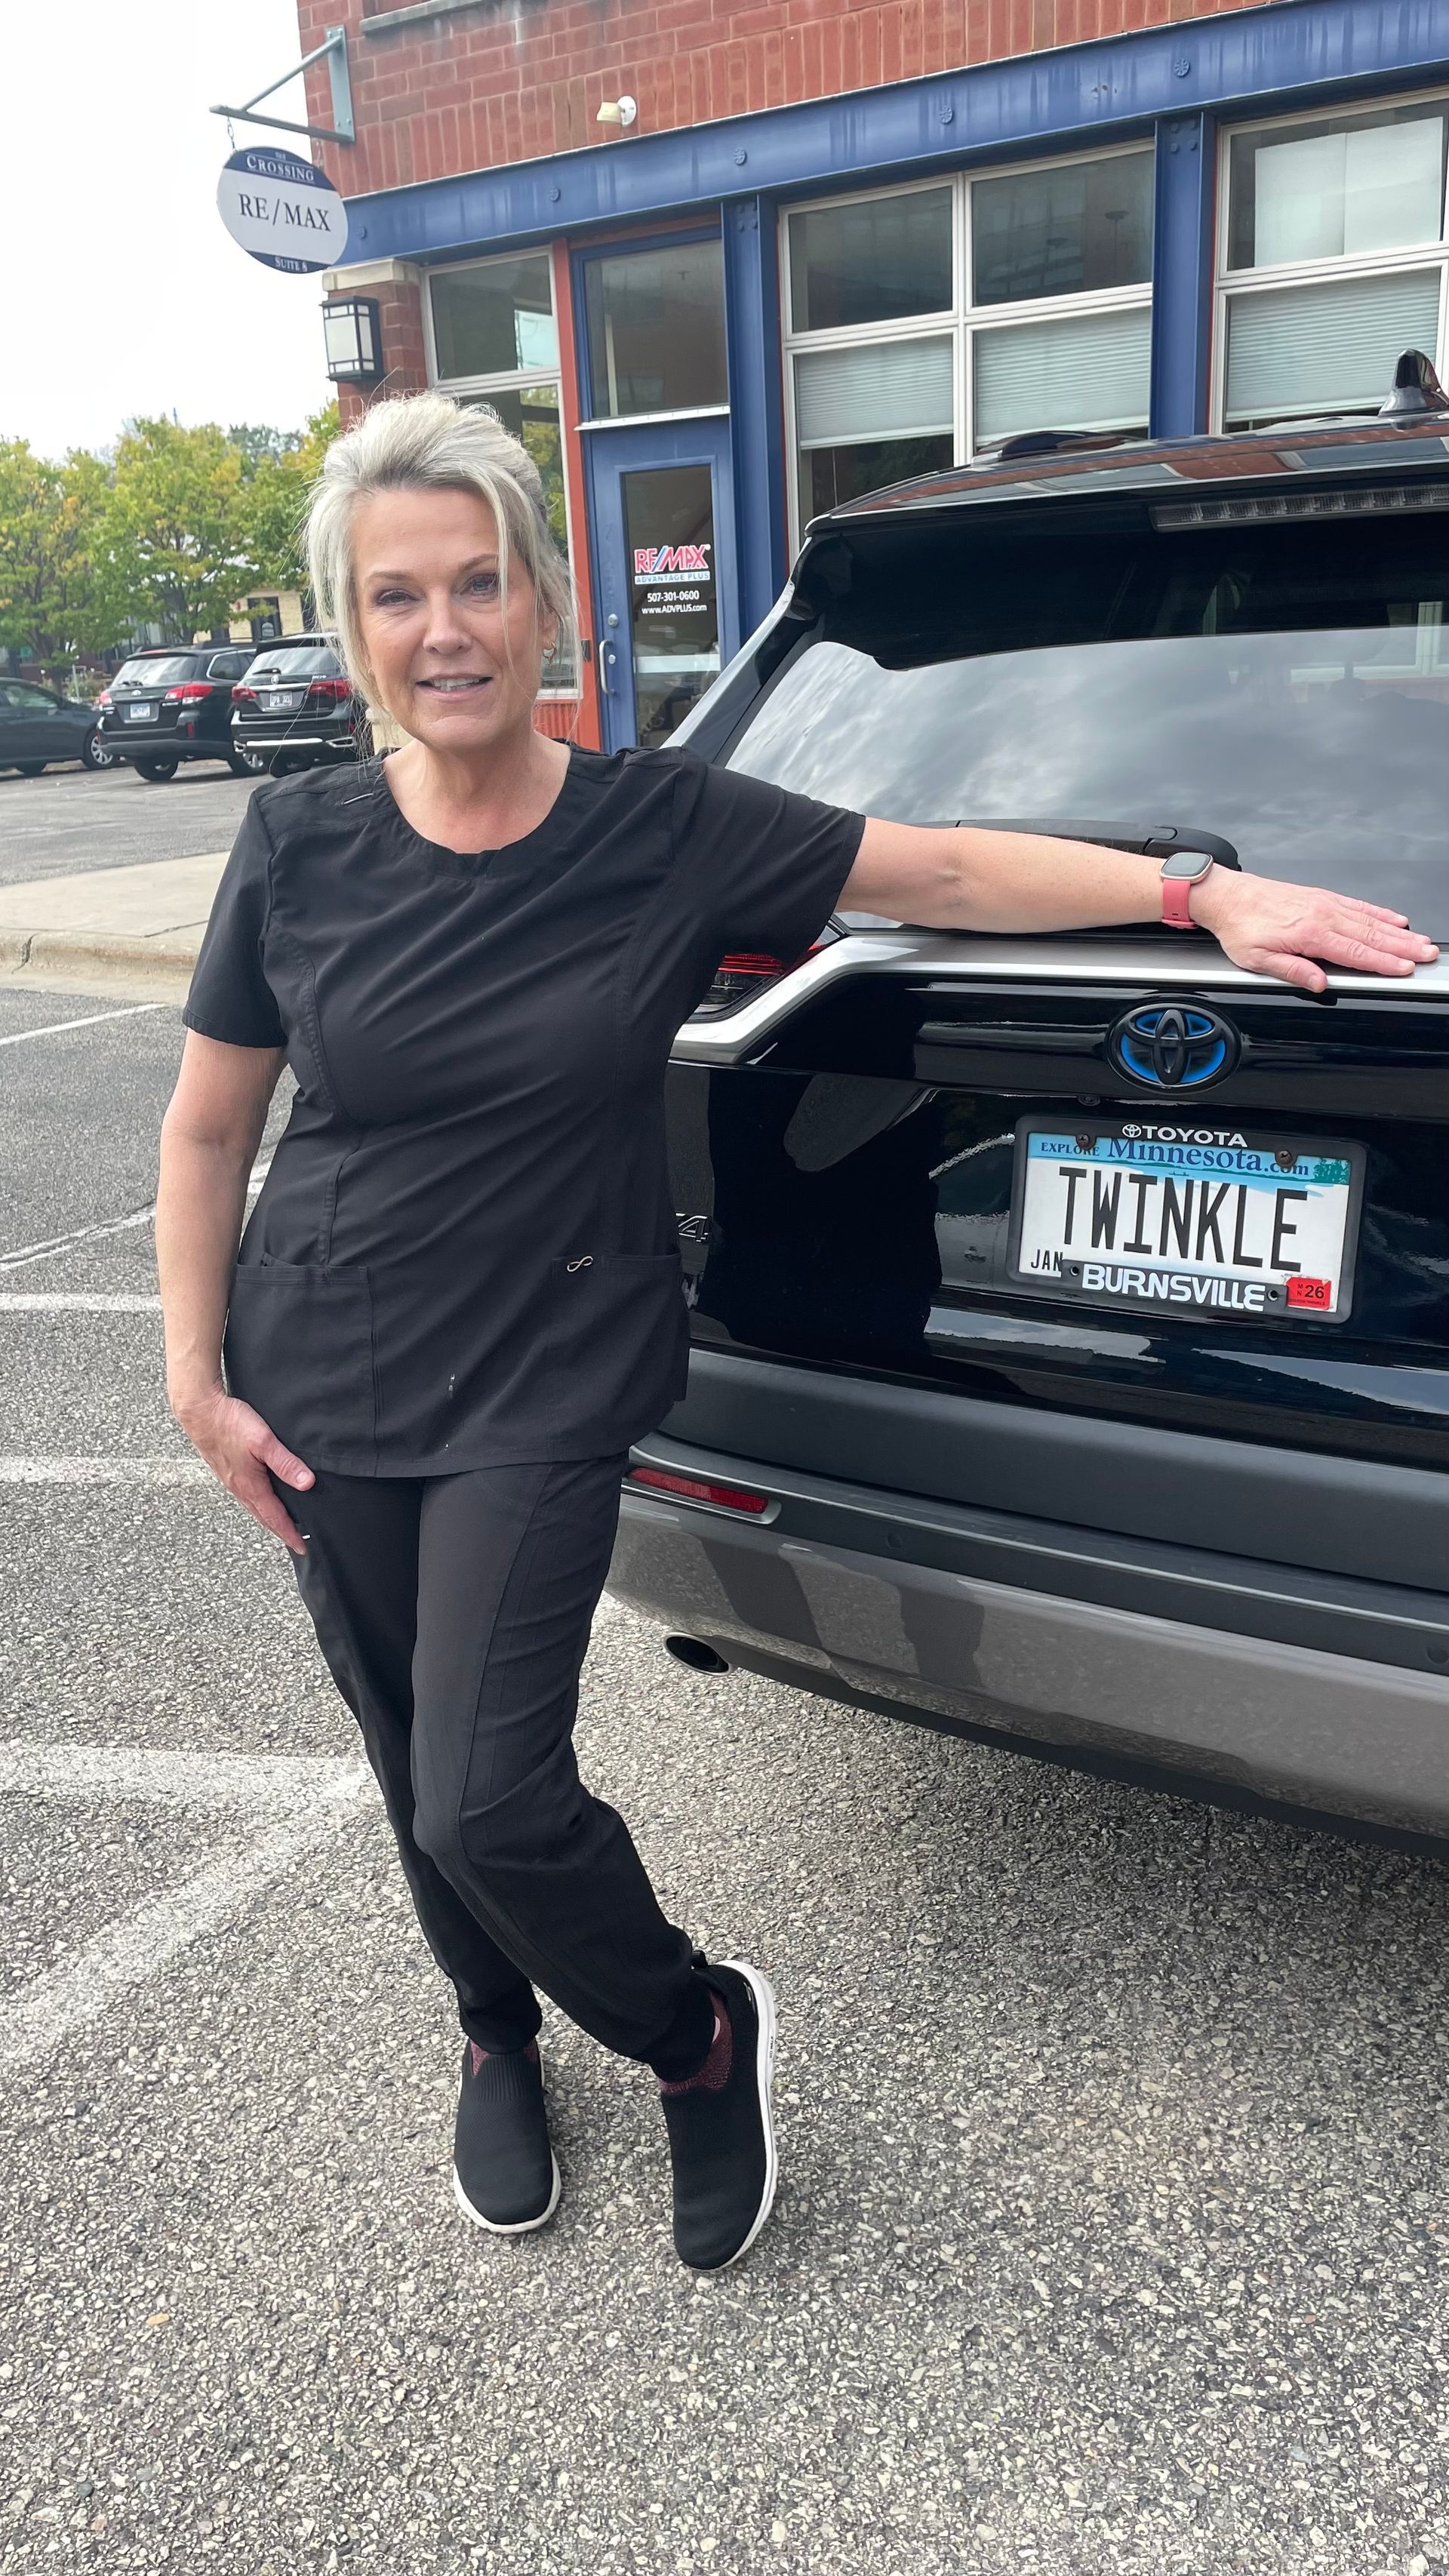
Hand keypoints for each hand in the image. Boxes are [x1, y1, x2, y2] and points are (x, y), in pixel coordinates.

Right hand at [171, 1384, 313, 1552]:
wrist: (198, 1410)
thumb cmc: (229, 1422)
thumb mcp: (263, 1441)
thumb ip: (285, 1463)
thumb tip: (307, 1483)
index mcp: (249, 1485)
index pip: (274, 1517)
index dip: (289, 1533)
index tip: (302, 1547)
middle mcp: (238, 1487)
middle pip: (262, 1516)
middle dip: (279, 1530)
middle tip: (294, 1542)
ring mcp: (229, 1479)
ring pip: (252, 1506)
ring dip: (267, 1517)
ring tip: (279, 1525)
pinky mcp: (224, 1469)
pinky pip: (243, 1494)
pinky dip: (255, 1503)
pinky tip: (259, 1497)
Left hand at [1193, 870, 1438, 992]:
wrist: (1229, 897)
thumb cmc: (1241, 927)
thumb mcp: (1257, 959)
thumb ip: (1292, 971)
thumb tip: (1319, 983)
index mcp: (1309, 933)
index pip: (1355, 952)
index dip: (1383, 962)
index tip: (1405, 969)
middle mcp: (1322, 915)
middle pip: (1371, 935)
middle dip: (1403, 947)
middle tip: (1428, 955)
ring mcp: (1325, 904)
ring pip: (1370, 920)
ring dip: (1398, 933)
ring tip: (1421, 941)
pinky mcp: (1323, 897)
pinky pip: (1358, 906)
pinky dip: (1379, 913)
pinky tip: (1395, 920)